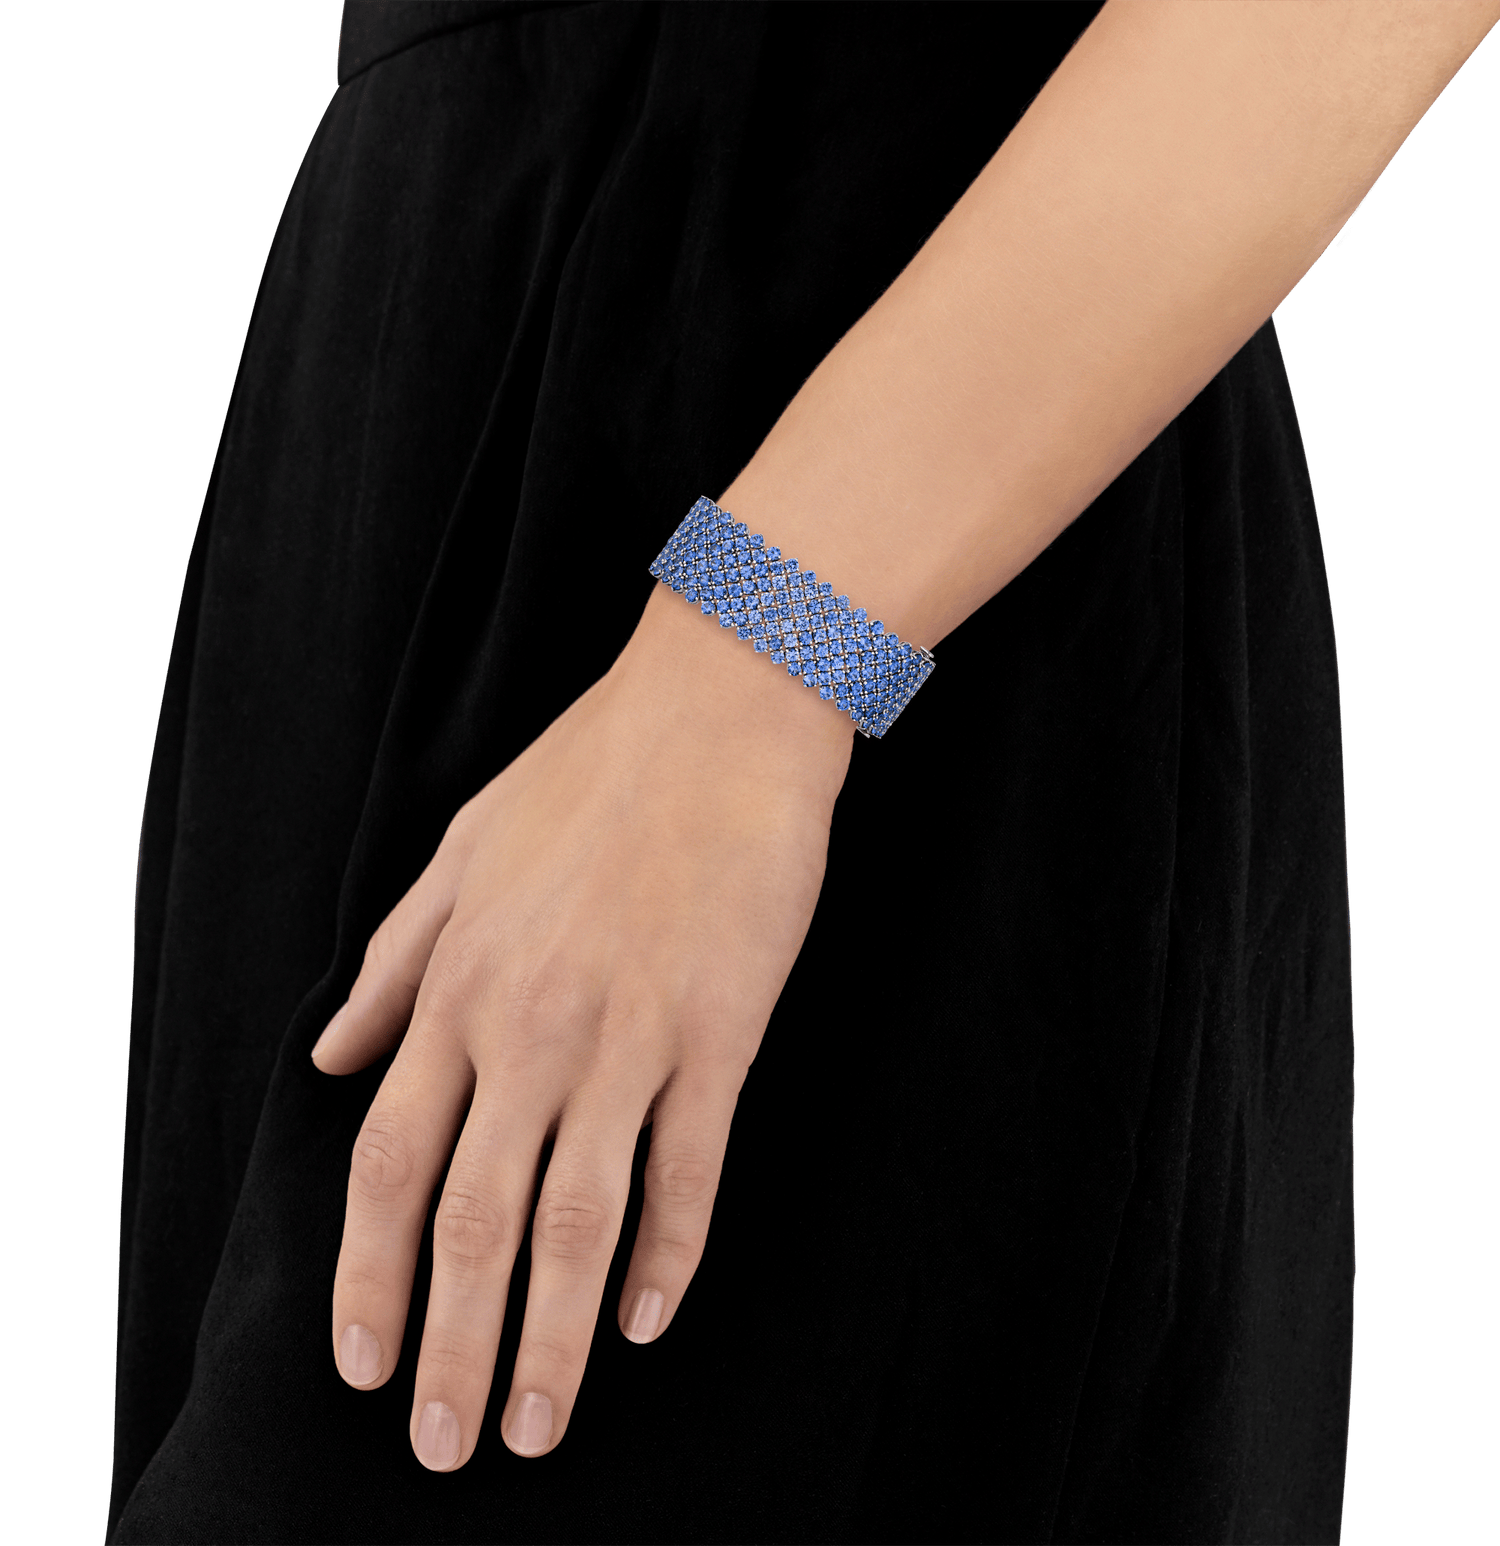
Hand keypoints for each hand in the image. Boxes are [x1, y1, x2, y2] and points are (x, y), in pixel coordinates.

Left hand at [312, 585, 852, 1467]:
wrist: (716, 715)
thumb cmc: (587, 777)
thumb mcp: (456, 854)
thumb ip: (395, 962)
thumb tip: (332, 1053)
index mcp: (459, 988)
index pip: (388, 1167)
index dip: (369, 1278)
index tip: (365, 1364)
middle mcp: (529, 1029)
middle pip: (474, 1223)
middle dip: (454, 1348)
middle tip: (448, 1447)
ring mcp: (628, 1037)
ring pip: (575, 1222)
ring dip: (554, 1339)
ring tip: (542, 1427)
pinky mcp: (719, 1035)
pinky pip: (688, 1170)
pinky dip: (667, 1255)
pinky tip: (648, 1321)